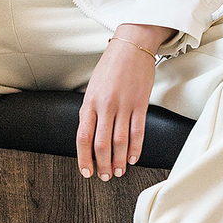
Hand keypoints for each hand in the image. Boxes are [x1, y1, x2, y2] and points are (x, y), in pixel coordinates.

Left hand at [76, 24, 173, 180]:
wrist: (131, 45)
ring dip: (118, 160)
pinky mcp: (140, 104)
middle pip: (101, 144)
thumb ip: (90, 111)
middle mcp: (105, 106)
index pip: (83, 137)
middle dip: (102, 164)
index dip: (84, 158)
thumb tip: (89, 135)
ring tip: (118, 171)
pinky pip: (137, 131)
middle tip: (104, 177)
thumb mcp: (92, 88)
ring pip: (120, 141)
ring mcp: (123, 105)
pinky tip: (132, 158)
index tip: (86, 172)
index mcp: (89, 102)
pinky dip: (134, 148)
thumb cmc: (110, 66)